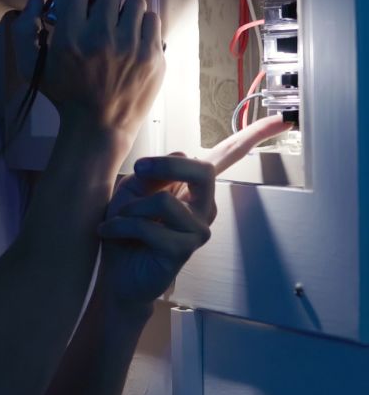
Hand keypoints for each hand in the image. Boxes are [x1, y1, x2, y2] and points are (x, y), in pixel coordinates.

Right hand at [38, 0, 164, 142]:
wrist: (98, 126)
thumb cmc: (63, 94)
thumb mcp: (30, 67)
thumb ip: (23, 30)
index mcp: (70, 37)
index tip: (80, 9)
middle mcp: (101, 38)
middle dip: (104, 2)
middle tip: (101, 20)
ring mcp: (131, 46)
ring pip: (135, 2)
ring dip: (125, 13)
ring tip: (120, 30)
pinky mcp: (153, 56)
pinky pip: (152, 19)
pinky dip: (143, 26)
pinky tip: (134, 40)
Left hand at [99, 114, 294, 304]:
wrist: (116, 272)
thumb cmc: (125, 228)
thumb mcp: (133, 189)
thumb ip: (153, 173)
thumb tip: (177, 158)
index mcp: (193, 186)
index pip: (227, 157)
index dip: (253, 136)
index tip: (282, 122)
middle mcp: (204, 206)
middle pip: (202, 169)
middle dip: (164, 165)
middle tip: (138, 170)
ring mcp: (198, 229)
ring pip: (164, 202)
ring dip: (130, 208)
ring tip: (119, 219)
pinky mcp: (184, 250)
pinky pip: (147, 227)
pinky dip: (120, 226)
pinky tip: (111, 233)